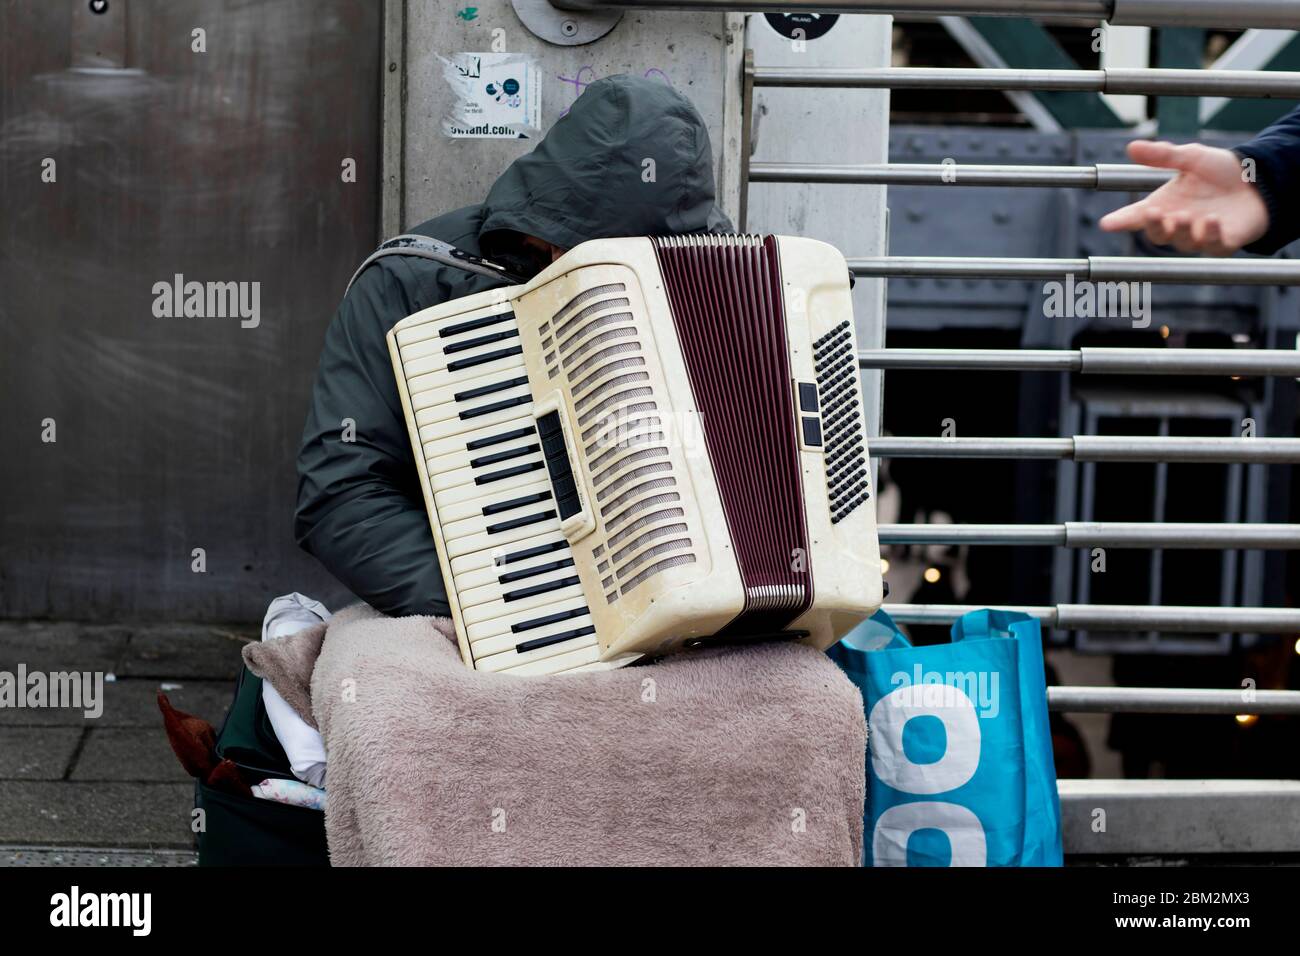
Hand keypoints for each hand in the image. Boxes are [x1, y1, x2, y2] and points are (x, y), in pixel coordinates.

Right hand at [1099, 141, 1269, 255]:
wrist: (1259, 180)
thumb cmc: (1220, 171)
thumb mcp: (1191, 157)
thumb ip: (1163, 156)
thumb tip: (1132, 147)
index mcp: (1165, 205)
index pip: (1137, 216)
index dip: (1121, 221)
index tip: (1107, 223)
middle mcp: (1178, 224)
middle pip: (1158, 234)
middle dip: (1155, 226)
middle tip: (1155, 213)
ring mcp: (1199, 236)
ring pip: (1184, 242)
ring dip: (1182, 230)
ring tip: (1186, 215)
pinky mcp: (1223, 243)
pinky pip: (1213, 246)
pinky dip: (1210, 235)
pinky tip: (1211, 220)